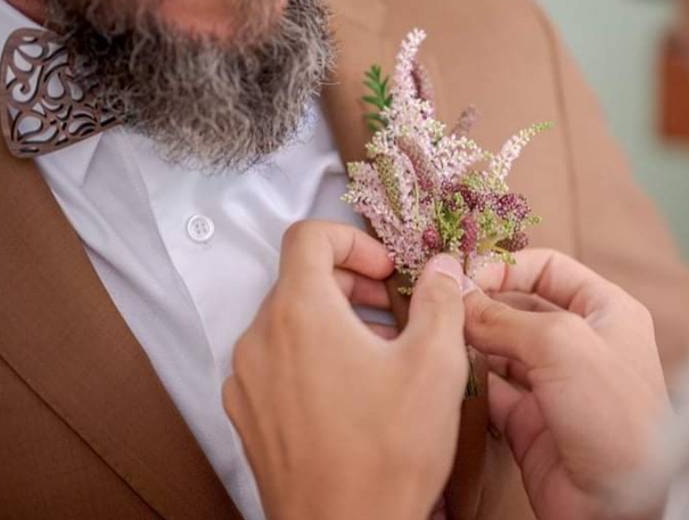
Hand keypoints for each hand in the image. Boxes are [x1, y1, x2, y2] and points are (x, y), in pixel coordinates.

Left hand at [223, 221, 469, 519]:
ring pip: (288, 323)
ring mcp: (247, 380)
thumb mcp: (435, 365)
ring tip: (381, 354)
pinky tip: (352, 392)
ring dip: (334, 321)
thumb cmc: (387, 452)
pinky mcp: (248, 415)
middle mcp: (259, 339)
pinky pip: (276, 363)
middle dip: (352, 284)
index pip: (308, 236)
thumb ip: (441, 301)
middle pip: (300, 280)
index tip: (386, 271)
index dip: (353, 240)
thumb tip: (442, 267)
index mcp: (299, 312)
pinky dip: (311, 358)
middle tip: (395, 311)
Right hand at [465, 249, 669, 519]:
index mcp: (605, 310)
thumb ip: (503, 316)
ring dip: (469, 341)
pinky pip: (491, 390)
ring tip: (437, 335)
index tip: (464, 276)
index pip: (548, 268)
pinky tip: (445, 372)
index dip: (505, 267)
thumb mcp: (560, 344)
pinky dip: (467, 380)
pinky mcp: (530, 421)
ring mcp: (554, 383)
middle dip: (481, 304)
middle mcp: (580, 342)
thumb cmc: (612, 413)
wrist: (619, 504)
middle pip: (518, 307)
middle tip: (439, 305)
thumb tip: (457, 295)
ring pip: (500, 349)